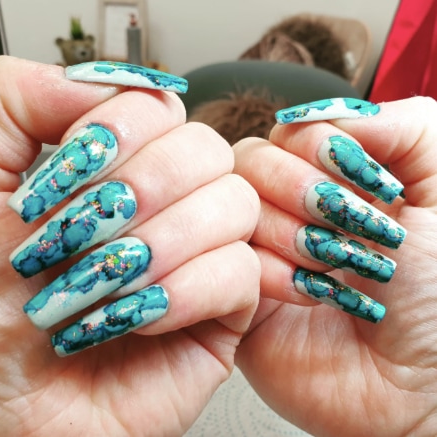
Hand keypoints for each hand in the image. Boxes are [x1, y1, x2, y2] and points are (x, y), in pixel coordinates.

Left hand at [0, 57, 259, 435]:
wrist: (1, 403)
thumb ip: (22, 98)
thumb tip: (109, 88)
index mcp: (122, 165)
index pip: (161, 107)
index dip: (120, 133)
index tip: (61, 179)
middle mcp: (171, 202)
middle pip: (207, 150)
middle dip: (144, 187)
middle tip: (80, 235)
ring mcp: (204, 253)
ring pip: (235, 206)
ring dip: (160, 243)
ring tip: (99, 283)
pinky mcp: (225, 310)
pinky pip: (241, 274)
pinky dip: (183, 291)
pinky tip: (133, 317)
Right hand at [234, 97, 436, 435]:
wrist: (424, 379)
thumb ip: (401, 124)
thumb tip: (321, 113)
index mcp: (328, 177)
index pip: (287, 130)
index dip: (317, 147)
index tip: (369, 183)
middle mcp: (287, 206)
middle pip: (249, 162)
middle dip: (303, 189)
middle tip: (349, 226)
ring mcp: (258, 248)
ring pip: (234, 209)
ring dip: (294, 236)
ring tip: (337, 267)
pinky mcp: (239, 292)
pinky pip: (227, 260)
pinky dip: (273, 274)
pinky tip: (313, 296)